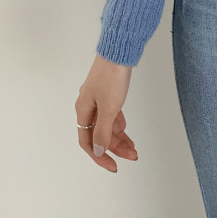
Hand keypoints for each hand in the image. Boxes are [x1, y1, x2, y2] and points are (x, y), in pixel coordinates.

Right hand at [76, 54, 137, 172]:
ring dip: (119, 137)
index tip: (113, 166)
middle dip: (115, 147)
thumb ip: (103, 131)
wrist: (119, 51)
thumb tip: (99, 150)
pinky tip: (126, 129)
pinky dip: (119, 124)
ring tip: (133, 147)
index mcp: (83, 110)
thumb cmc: (111, 77)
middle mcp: (88, 106)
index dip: (99, 156)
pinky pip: (111, 115)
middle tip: (132, 156)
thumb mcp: (109, 109)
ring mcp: (98, 99)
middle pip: (99, 134)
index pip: (87, 142)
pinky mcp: (107, 92)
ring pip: (106, 125)